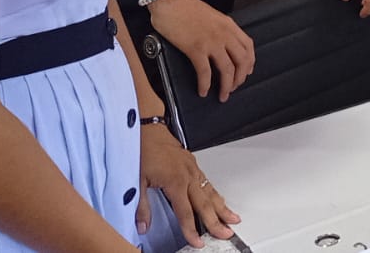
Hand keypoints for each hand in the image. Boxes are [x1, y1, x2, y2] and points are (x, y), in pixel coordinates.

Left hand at [136, 123, 239, 246]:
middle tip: (226, 233)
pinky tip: (220, 200)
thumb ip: (141, 207)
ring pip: (210, 192)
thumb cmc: (143, 150)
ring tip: (232, 218)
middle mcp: (187, 175)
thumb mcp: (136, 180)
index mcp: (175, 181)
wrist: (147, 128)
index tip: (198, 241)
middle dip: (217, 221)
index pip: (185, 212)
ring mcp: (192, 169)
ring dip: (222, 207)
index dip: (192, 229)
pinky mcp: (193, 163)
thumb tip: (143, 226)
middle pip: (204, 204)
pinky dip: (216, 193)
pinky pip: (208, 181)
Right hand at [149, 0, 255, 100]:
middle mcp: (224, 34)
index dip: (249, 63)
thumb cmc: (186, 7)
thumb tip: (221, 46)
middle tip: (233, 88)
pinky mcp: (196, 48)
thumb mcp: (212, 16)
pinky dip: (205, 84)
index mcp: (229, 25)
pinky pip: (205, 72)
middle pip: (242, 61)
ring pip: (227, 69)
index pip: (248, 47)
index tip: (246, 73)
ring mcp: (211, 42)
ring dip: (226, 86)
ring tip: (222, 95)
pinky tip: (203, 91)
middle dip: (240, 78)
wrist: (170, 0)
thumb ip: (220, 30)